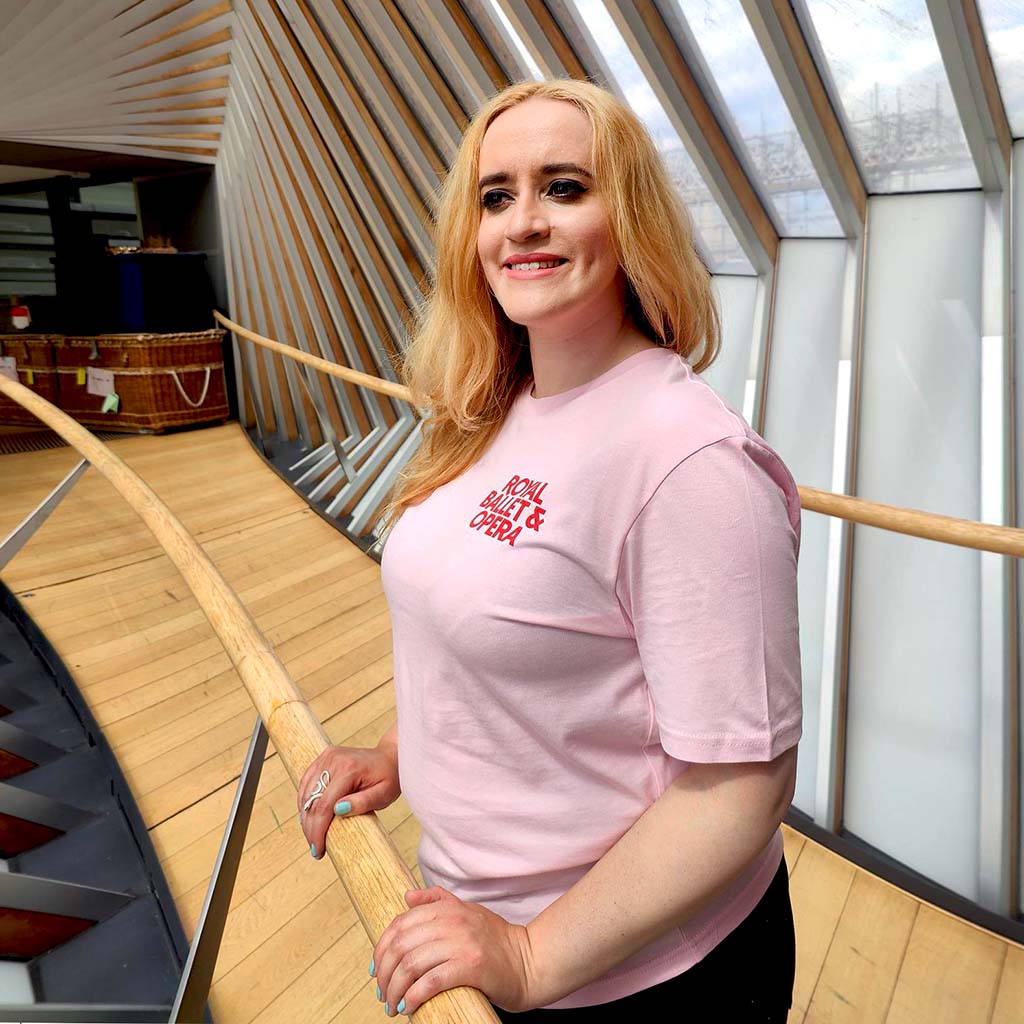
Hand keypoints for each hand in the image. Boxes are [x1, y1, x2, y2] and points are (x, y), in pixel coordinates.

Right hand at [297, 743, 400, 857]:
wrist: (390, 756)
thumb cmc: (389, 777)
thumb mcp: (383, 794)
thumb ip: (363, 802)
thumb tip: (338, 810)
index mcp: (349, 769)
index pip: (324, 804)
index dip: (317, 830)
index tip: (318, 850)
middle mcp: (334, 760)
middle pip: (312, 801)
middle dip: (310, 827)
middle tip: (315, 849)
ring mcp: (327, 756)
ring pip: (306, 792)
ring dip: (305, 817)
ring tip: (313, 836)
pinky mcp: (323, 757)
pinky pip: (307, 782)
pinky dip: (305, 801)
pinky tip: (308, 817)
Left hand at [372, 886, 539, 1016]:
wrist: (530, 961)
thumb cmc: (496, 941)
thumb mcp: (468, 911)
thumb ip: (438, 900)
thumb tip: (407, 896)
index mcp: (448, 907)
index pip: (400, 924)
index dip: (382, 948)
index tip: (376, 970)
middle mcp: (453, 921)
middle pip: (402, 945)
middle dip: (384, 973)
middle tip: (382, 993)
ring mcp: (462, 943)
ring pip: (412, 965)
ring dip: (395, 990)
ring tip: (393, 1006)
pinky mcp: (471, 967)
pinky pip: (430, 982)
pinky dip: (413, 997)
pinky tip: (409, 1008)